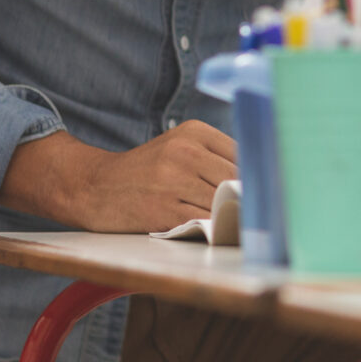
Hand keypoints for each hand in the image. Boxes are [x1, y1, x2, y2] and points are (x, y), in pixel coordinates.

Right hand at [0, 123, 237, 232]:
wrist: (94, 186)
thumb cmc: (146, 170)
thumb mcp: (178, 146)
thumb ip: (215, 155)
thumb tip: (259, 177)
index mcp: (194, 131)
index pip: (243, 154)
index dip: (256, 176)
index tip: (266, 189)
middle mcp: (185, 151)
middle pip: (237, 178)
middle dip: (247, 196)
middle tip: (258, 210)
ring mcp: (173, 181)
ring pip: (222, 201)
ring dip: (232, 214)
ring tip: (239, 221)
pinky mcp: (164, 210)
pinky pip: (203, 221)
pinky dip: (213, 228)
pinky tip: (217, 230)